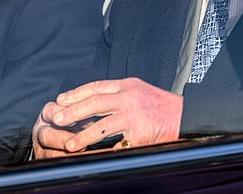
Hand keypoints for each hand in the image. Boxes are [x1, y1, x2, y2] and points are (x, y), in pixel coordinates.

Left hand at [34, 78, 182, 156]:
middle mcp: (129, 97)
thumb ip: (118, 94)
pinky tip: (93, 157)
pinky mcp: (140, 133)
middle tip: (57, 119)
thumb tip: (91, 103)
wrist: (185, 115)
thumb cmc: (161, 105)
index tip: (60, 100)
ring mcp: (134, 115)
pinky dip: (105, 152)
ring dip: (83, 136)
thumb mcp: (139, 91)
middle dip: (73, 112)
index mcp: (127, 85)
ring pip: (102, 126)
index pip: (96, 87)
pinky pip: (118, 145)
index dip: (76, 93)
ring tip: (69, 144)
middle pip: (94, 103)